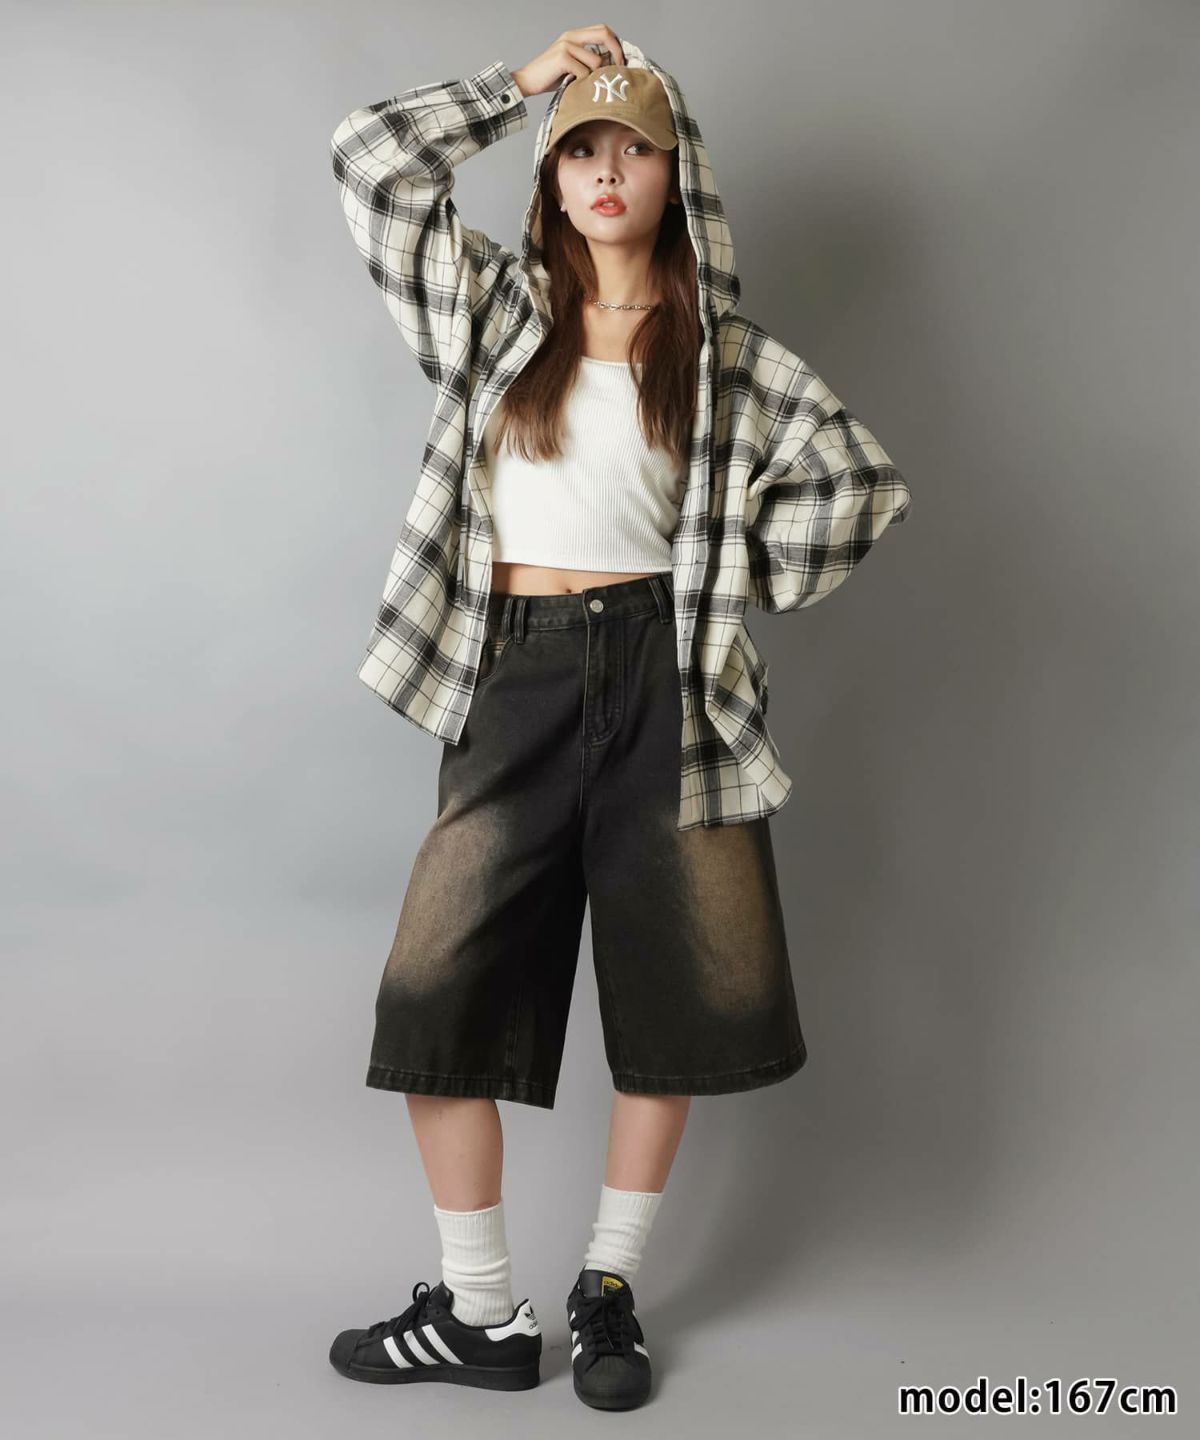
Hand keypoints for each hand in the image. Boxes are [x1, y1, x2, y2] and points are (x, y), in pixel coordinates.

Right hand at [511, 24, 625, 98]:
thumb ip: (587, 61)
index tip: (620, 61)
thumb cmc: (550, 77)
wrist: (527, 81)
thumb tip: (611, 68)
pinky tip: (573, 87)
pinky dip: (582, 84)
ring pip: (596, 61)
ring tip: (584, 85)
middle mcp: (571, 36)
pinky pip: (584, 73)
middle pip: (604, 34)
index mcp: (574, 36)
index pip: (603, 30)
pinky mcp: (562, 57)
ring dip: (594, 77)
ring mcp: (566, 45)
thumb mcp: (571, 65)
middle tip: (619, 69)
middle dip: (616, 52)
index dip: (616, 44)